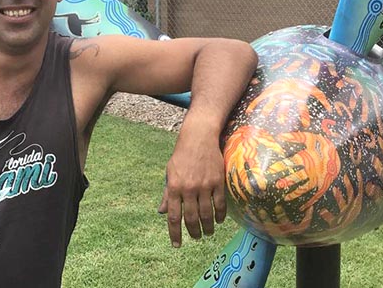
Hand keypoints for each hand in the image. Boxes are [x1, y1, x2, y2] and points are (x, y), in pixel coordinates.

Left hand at [158, 128, 225, 247]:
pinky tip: (218, 221)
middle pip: (191, 218)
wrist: (198, 138)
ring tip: (207, 233)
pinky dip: (220, 216)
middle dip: (193, 232)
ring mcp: (204, 185)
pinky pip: (220, 204)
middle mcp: (188, 188)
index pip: (174, 217)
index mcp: (174, 187)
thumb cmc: (182, 156)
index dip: (175, 234)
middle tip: (195, 238)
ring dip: (207, 228)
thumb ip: (168, 194)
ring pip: (207, 214)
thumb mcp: (170, 173)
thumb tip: (162, 212)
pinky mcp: (218, 182)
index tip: (176, 245)